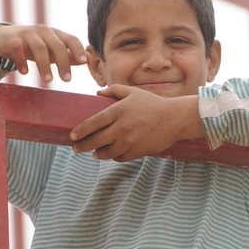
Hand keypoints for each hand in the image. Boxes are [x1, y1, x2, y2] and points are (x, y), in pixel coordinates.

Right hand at [0, 24, 85, 81]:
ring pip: (39, 48)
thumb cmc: (34, 46)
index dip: (78, 49)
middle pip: (57, 45)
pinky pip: (18, 49)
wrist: (5, 38)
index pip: (71, 39)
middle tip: (67, 80)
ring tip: (48, 80)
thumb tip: (87, 60)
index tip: (83, 62)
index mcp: (56, 34)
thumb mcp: (52, 50)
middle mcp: (43, 31)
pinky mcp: (13, 39)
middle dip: (63, 63)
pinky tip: (24, 72)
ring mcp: (28, 34)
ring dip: (44, 65)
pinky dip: (21, 60)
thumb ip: (68, 55)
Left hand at [70, 85, 202, 161]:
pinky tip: (111, 154)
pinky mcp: (138, 151)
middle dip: (83, 146)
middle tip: (76, 148)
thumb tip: (97, 94)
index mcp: (119, 111)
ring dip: (98, 154)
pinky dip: (114, 157)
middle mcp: (123, 127)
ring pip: (107, 153)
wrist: (175, 119)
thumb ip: (114, 90)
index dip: (81, 130)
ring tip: (94, 153)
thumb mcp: (134, 92)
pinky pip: (120, 158)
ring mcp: (131, 141)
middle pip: (97, 140)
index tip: (73, 135)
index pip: (94, 123)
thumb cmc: (154, 104)